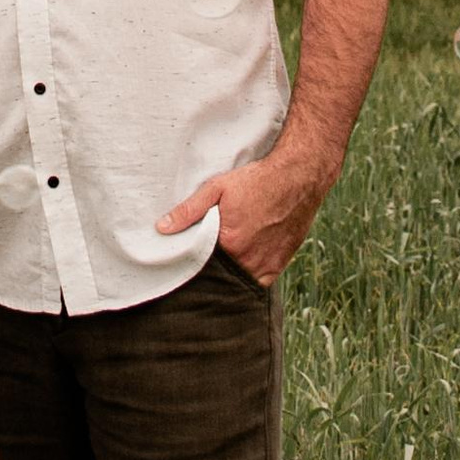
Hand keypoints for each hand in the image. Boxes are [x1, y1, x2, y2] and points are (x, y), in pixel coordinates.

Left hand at [154, 144, 334, 285]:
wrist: (298, 178)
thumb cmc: (257, 181)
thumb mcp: (217, 188)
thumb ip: (189, 210)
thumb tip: (162, 227)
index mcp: (229, 244)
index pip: (201, 265)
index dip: (193, 262)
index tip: (186, 258)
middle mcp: (248, 260)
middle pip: (220, 276)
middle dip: (211, 271)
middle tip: (205, 258)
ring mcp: (265, 265)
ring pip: (239, 280)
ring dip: (230, 274)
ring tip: (225, 258)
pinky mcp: (279, 265)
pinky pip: (258, 281)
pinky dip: (249, 274)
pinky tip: (242, 261)